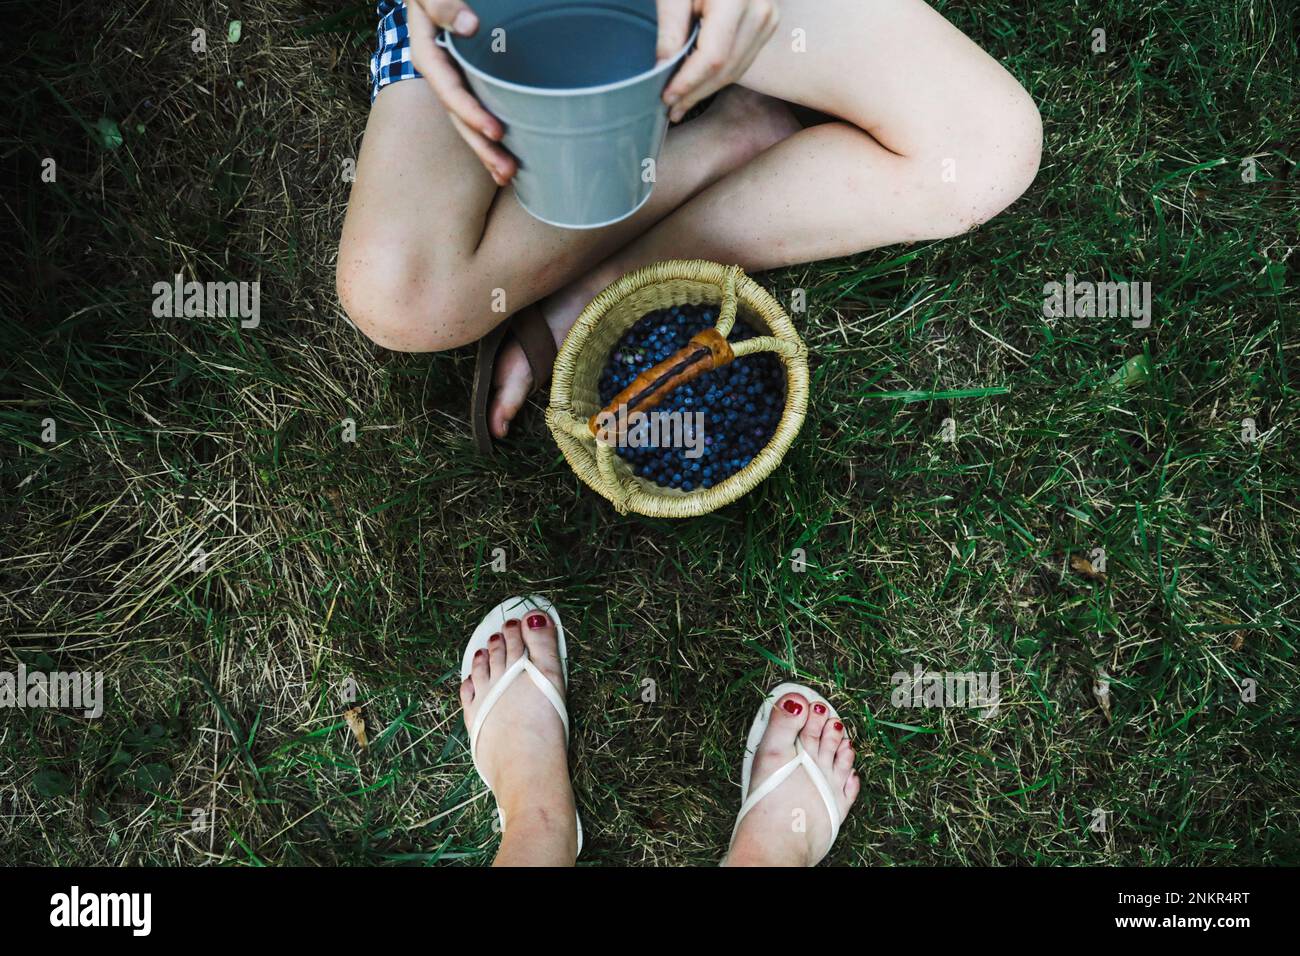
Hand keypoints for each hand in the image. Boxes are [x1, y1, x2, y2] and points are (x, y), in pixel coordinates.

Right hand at [407, 0, 517, 184]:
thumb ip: (442, 4)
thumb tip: (470, 27)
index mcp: (428, 55)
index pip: (450, 91)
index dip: (471, 113)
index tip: (496, 131)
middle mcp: (441, 74)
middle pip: (460, 117)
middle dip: (482, 146)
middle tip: (506, 171)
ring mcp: (455, 79)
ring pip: (469, 121)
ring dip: (488, 150)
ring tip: (508, 175)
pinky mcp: (471, 80)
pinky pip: (481, 109)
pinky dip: (493, 134)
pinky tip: (511, 155)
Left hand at [657, 0, 779, 122]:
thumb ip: (670, 29)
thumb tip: (663, 70)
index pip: (713, 57)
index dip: (689, 83)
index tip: (666, 97)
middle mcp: (760, 10)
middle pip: (727, 68)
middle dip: (696, 92)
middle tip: (670, 108)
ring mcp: (769, 18)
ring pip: (738, 69)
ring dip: (708, 89)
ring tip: (681, 102)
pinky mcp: (768, 23)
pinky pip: (744, 59)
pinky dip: (720, 75)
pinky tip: (700, 83)